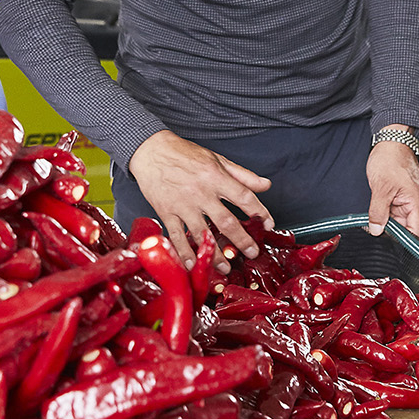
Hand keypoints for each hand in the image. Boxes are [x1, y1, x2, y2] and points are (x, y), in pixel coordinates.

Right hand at [128, 130, 272, 269]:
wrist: (150, 151)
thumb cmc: (184, 154)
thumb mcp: (216, 159)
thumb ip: (242, 174)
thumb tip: (266, 185)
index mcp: (215, 177)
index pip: (244, 197)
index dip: (259, 212)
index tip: (268, 224)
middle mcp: (201, 192)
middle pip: (226, 222)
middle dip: (242, 240)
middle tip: (252, 253)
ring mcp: (182, 204)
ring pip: (202, 234)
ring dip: (215, 254)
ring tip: (226, 267)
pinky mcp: (166, 212)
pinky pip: (177, 236)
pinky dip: (185, 253)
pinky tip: (193, 265)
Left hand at [366, 140, 418, 237]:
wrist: (390, 141)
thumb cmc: (390, 159)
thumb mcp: (381, 188)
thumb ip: (379, 211)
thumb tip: (377, 230)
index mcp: (415, 203)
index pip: (416, 232)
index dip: (405, 242)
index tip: (389, 246)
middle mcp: (413, 203)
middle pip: (405, 228)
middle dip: (390, 232)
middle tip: (373, 232)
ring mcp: (405, 200)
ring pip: (396, 220)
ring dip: (384, 223)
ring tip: (370, 222)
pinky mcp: (396, 196)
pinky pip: (391, 211)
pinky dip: (382, 214)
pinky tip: (372, 215)